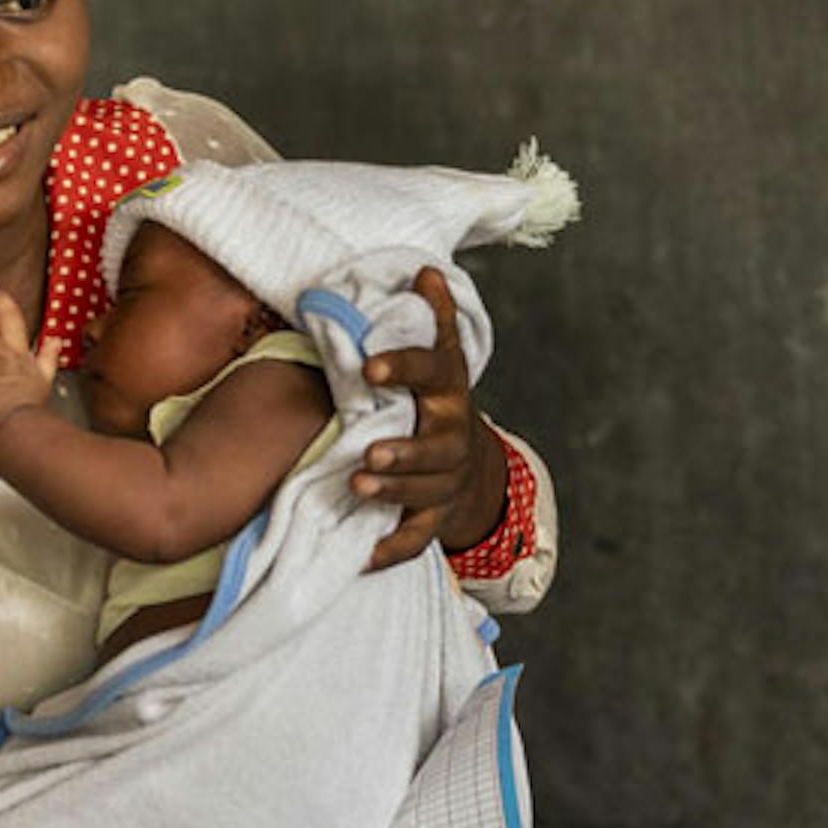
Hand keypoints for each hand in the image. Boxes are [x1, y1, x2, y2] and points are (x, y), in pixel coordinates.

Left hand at [359, 267, 505, 569]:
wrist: (469, 461)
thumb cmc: (436, 400)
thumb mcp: (438, 357)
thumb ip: (430, 318)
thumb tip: (425, 270)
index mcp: (447, 390)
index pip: (432, 372)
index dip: (404, 370)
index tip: (370, 369)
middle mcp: (452, 436)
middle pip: (435, 447)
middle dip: (403, 451)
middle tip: (368, 453)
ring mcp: (446, 479)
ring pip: (425, 490)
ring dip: (394, 491)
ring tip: (358, 487)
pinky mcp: (436, 514)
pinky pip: (418, 537)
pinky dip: (393, 548)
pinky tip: (365, 556)